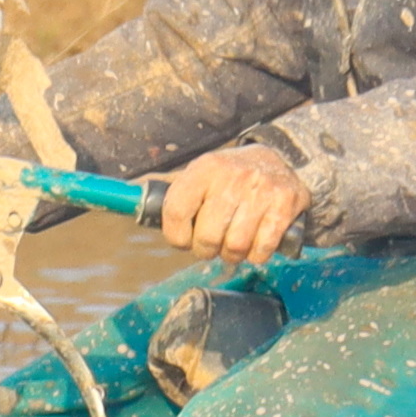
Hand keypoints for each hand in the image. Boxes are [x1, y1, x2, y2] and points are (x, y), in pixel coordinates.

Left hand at [152, 146, 307, 262]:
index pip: (175, 212)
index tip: (183, 240)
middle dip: (206, 249)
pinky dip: (256, 256)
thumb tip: (130, 195)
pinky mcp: (285, 204)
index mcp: (205, 168)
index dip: (176, 237)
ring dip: (231, 255)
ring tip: (233, 245)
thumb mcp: (198, 173)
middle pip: (207, 236)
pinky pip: (262, 249)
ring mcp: (261, 189)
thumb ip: (168, 188)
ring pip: (235, 246)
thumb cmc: (229, 176)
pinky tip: (255, 244)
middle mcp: (232, 176)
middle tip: (211, 245)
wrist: (278, 160)